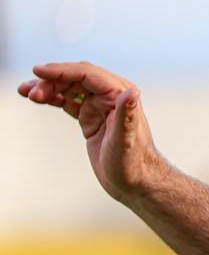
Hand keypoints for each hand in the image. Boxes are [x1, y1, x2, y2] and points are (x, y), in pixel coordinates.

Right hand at [17, 61, 163, 202]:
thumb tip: (132, 92)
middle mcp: (110, 97)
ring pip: (69, 88)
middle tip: (30, 92)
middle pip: (75, 79)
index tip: (38, 72)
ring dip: (48, 88)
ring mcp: (100, 107)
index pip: (87, 74)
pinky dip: (52, 98)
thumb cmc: (134, 164)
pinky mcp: (91, 118)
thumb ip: (127, 115)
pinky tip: (38, 98)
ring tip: (26, 93)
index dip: (62, 71)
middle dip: (51, 81)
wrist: (136, 183)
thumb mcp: (126, 141)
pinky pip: (68, 101)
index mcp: (120, 95)